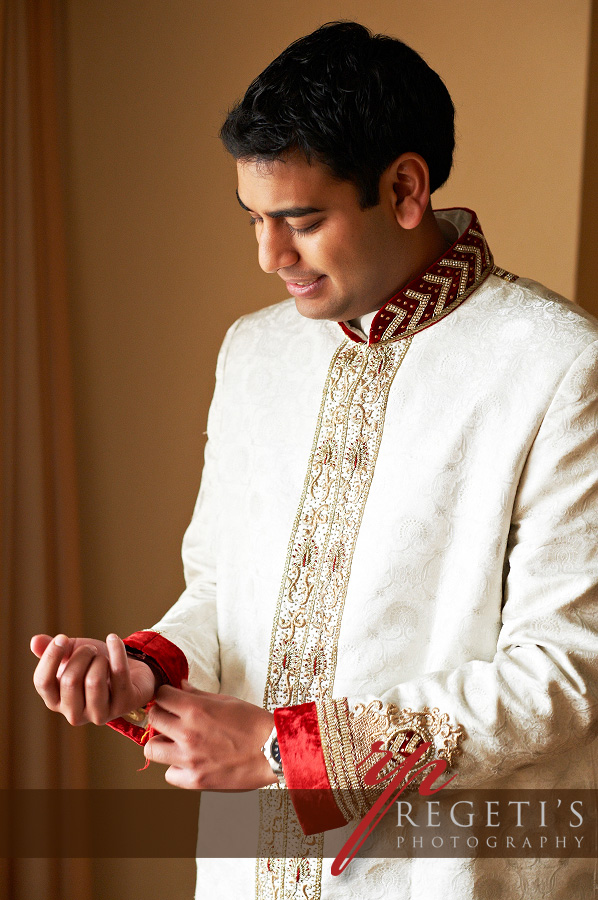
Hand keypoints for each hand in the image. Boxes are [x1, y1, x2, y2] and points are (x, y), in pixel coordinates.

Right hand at [31, 633, 156, 725]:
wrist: (131, 673)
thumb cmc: (95, 665)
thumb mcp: (72, 654)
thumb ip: (53, 649)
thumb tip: (35, 642)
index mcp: (56, 701)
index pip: (42, 683)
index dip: (51, 656)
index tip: (62, 638)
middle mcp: (74, 714)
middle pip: (70, 680)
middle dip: (82, 655)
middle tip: (90, 650)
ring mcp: (100, 714)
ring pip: (94, 681)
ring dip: (99, 659)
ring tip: (102, 657)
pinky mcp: (124, 705)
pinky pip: (119, 673)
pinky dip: (116, 650)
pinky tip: (113, 639)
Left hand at [143, 681, 276, 790]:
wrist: (273, 751)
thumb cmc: (253, 723)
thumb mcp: (226, 701)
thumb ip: (198, 695)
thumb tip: (180, 687)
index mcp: (195, 710)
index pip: (161, 696)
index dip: (165, 695)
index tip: (170, 698)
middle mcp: (187, 734)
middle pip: (153, 719)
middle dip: (161, 715)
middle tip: (171, 717)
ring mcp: (189, 759)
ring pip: (152, 748)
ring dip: (162, 742)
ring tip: (176, 741)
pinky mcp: (195, 780)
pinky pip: (169, 774)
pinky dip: (177, 767)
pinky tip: (190, 761)